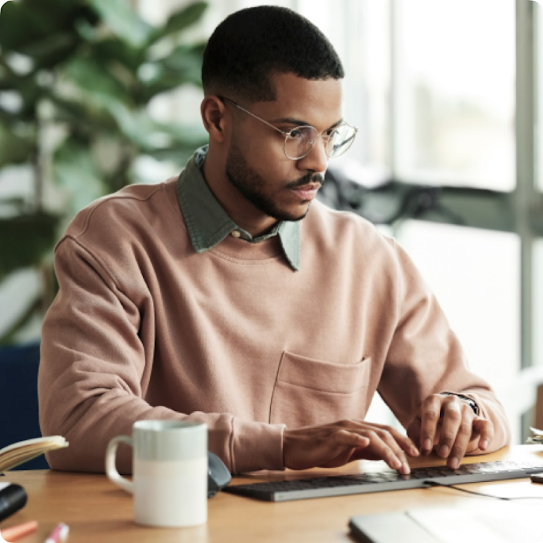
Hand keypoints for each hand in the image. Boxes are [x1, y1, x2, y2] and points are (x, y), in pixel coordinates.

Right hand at [283, 420, 418, 473]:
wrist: (295, 446)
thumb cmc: (320, 449)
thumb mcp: (348, 452)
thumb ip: (366, 451)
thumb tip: (385, 455)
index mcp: (358, 428)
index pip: (385, 431)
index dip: (402, 441)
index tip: (415, 454)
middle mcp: (353, 424)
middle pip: (382, 432)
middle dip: (399, 448)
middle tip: (410, 465)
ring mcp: (342, 428)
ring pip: (370, 435)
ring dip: (386, 450)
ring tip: (396, 464)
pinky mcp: (330, 436)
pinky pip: (346, 435)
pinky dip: (357, 439)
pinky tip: (366, 444)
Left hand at [406, 393, 493, 468]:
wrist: (448, 410)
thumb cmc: (430, 420)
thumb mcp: (418, 423)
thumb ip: (414, 434)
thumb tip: (414, 451)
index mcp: (433, 400)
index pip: (431, 414)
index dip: (428, 431)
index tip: (425, 448)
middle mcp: (451, 402)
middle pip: (452, 418)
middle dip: (447, 438)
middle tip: (442, 455)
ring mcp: (466, 409)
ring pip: (466, 426)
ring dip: (459, 446)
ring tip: (452, 463)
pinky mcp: (479, 419)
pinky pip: (486, 426)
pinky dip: (486, 436)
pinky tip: (483, 447)